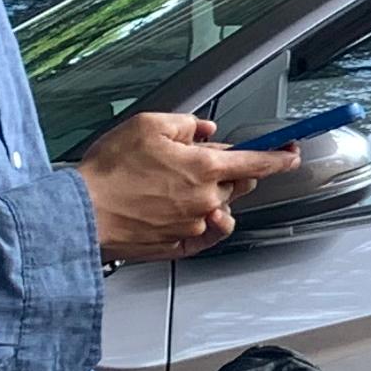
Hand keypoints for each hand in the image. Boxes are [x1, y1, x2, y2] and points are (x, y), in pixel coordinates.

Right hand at [73, 112, 293, 262]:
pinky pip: (202, 235)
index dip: (279, 157)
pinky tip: (179, 213)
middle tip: (193, 162)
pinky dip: (197, 222)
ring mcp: (193, 227)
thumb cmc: (108, 172)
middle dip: (226, 171)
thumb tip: (204, 129)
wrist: (79, 213)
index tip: (292, 155)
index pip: (257, 162)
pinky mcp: (176, 246)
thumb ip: (185, 124)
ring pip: (217, 208)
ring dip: (206, 195)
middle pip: (236, 184)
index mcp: (204, 169)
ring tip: (170, 187)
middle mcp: (205, 200)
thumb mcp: (147, 126)